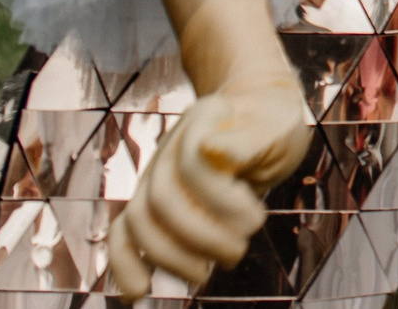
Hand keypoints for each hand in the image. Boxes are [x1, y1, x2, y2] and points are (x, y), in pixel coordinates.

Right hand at [106, 75, 308, 299]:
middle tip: (238, 252)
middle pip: (163, 199)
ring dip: (171, 256)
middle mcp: (170, 147)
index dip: (223, 202)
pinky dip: (124, 263)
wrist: (254, 107)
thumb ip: (246, 141)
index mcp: (202, 120)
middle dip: (201, 236)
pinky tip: (137, 293)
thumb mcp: (275, 126)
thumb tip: (211, 151)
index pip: (195, 166)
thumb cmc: (270, 123)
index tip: (257, 221)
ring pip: (140, 220)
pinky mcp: (148, 201)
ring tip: (205, 274)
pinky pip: (122, 232)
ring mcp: (154, 173)